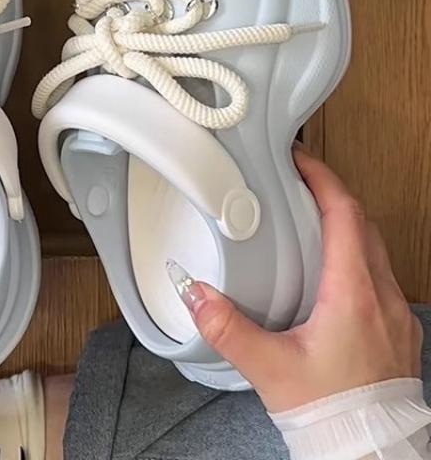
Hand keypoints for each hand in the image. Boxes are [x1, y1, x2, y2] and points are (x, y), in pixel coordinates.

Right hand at [183, 146, 422, 412]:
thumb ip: (226, 328)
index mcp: (353, 293)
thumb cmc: (332, 412)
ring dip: (347, 226)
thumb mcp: (269, 368)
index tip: (301, 161)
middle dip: (332, 196)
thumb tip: (194, 294)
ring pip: (377, 250)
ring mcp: (395, 314)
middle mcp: (381, 297)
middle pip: (363, 224)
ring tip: (312, 222)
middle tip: (301, 184)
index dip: (323, 179)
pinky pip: (382, 276)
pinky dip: (357, 257)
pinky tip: (334, 274)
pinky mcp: (398, 332)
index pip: (345, 215)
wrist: (372, 450)